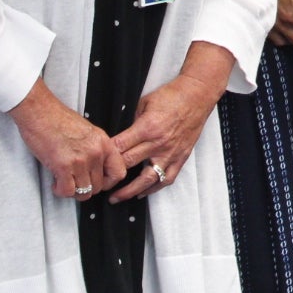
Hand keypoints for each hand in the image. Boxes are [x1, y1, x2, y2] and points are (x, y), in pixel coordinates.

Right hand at [8, 79, 126, 199]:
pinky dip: (60, 191)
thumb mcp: (88, 132)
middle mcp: (96, 152)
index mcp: (104, 143)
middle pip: (99, 186)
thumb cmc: (59, 120)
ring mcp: (81, 160)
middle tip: (75, 181)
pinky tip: (56, 182)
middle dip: (86, 188)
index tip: (98, 182)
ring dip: (73, 191)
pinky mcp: (63, 166)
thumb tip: (96, 168)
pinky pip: (67, 191)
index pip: (119, 172)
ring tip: (65, 182)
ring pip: (84, 192)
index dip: (108, 182)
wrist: (40, 112)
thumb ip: (95, 149)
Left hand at [108, 63, 225, 201]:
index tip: (94, 164)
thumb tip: (120, 137)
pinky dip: (154, 188)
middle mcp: (159, 143)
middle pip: (129, 164)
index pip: (119, 147)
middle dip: (111, 176)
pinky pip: (167, 178)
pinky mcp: (181, 156)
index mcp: (147, 127)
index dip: (104, 157)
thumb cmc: (172, 96)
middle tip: (98, 183)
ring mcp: (171, 152)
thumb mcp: (144, 103)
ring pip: (148, 179)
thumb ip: (132, 123)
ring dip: (130, 191)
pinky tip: (142, 193)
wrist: (198, 95)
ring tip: (117, 198)